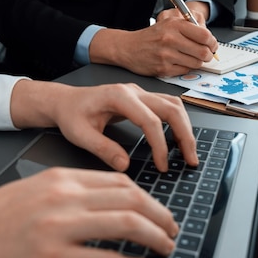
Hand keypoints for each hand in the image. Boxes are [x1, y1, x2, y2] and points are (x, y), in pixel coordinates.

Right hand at [0, 168, 178, 257]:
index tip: (158, 212)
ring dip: (154, 237)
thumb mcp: (30, 193)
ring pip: (126, 224)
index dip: (148, 198)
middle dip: (160, 215)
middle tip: (172, 230)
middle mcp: (64, 197)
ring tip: (166, 248)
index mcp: (60, 179)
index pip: (119, 182)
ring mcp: (58, 227)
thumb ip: (66, 194)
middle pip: (131, 199)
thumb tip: (100, 206)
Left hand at [10, 81, 198, 171]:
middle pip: (172, 108)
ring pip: (175, 106)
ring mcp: (141, 94)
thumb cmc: (71, 115)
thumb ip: (102, 149)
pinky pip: (168, 108)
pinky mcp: (144, 100)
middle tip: (191, 160)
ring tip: (189, 153)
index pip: (150, 120)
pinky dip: (178, 124)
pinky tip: (178, 142)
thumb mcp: (79, 134)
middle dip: (185, 135)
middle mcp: (134, 91)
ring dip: (185, 129)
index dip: (160, 144)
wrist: (66, 101)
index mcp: (119, 96)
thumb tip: (124, 165)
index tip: (162, 165)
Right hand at [89, 12, 217, 76]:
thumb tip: (210, 39)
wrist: (128, 48)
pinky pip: (185, 71)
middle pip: (203, 52)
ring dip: (197, 62)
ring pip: (196, 63)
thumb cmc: (151, 36)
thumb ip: (189, 27)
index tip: (212, 45)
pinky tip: (179, 63)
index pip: (205, 35)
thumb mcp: (168, 23)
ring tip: (190, 58)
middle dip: (208, 55)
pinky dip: (185, 68)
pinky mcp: (163, 69)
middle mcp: (170, 39)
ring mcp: (167, 55)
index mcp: (174, 25)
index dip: (212, 42)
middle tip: (206, 54)